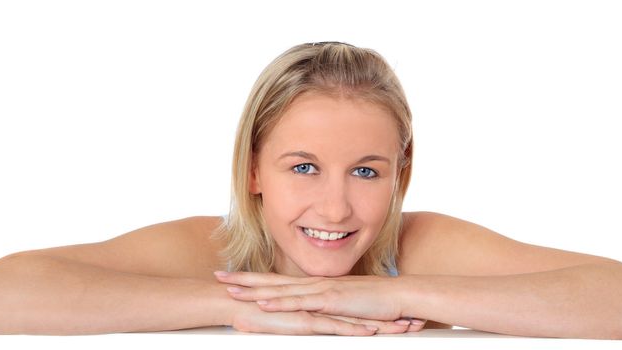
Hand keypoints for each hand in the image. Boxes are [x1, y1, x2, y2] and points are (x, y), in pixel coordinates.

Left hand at [215, 271, 424, 332]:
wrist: (403, 297)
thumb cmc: (380, 304)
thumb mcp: (349, 307)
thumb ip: (331, 308)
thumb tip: (318, 314)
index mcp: (318, 286)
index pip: (281, 282)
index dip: (257, 279)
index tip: (235, 277)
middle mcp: (316, 285)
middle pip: (274, 281)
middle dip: (244, 279)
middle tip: (218, 275)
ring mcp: (323, 291)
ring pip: (282, 290)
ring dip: (254, 289)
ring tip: (229, 289)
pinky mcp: (332, 301)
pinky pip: (301, 303)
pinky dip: (280, 303)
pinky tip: (262, 303)